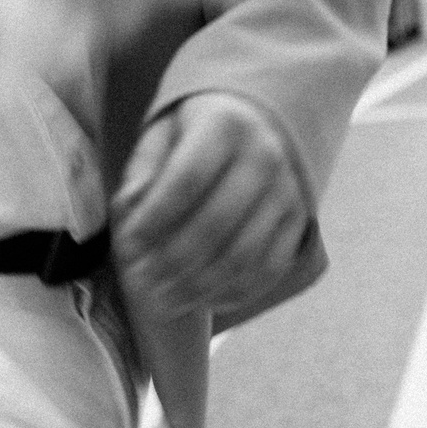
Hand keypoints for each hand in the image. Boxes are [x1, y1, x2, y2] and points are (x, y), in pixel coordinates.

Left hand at [111, 91, 306, 314]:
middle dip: (173, 261)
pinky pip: (270, 267)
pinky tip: (205, 302)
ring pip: (243, 254)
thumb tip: (130, 211)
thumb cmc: (194, 136)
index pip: (187, 180)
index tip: (127, 245)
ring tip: (165, 303)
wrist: (254, 124)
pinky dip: (236, 292)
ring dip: (201, 286)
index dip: (155, 218)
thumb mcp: (162, 135)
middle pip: (215, 223)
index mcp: (224, 125)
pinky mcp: (299, 221)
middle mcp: (264, 156)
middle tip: (141, 284)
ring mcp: (287, 191)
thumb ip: (143, 170)